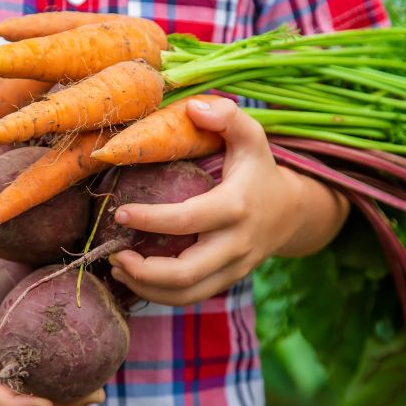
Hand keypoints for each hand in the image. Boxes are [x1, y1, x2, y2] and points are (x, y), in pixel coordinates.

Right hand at [0, 270, 105, 405]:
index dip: (22, 405)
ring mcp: (2, 360)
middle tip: (97, 395)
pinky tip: (88, 354)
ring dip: (68, 389)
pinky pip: (39, 363)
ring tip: (101, 387)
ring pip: (38, 384)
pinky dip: (61, 365)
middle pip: (28, 397)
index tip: (47, 403)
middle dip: (61, 401)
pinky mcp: (11, 347)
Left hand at [109, 97, 345, 305]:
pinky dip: (159, 295)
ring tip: (117, 268)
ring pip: (187, 294)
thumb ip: (227, 116)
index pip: (188, 220)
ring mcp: (233, 268)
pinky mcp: (227, 281)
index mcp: (236, 207)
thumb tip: (194, 107)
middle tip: (113, 254)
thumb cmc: (260, 170)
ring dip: (146, 288)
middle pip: (186, 273)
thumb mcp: (252, 137)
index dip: (150, 220)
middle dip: (143, 270)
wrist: (292, 213)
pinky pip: (191, 298)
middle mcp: (236, 244)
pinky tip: (135, 278)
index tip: (120, 212)